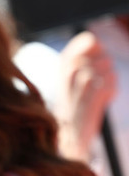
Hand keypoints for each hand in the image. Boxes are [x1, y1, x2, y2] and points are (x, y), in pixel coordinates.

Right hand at [55, 31, 116, 160]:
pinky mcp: (91, 97)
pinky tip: (105, 99)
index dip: (99, 50)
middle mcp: (69, 71)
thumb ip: (82, 59)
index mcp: (63, 63)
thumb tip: (94, 41)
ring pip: (107, 69)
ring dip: (109, 80)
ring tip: (101, 92)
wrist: (68, 134)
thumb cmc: (73, 106)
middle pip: (101, 56)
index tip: (97, 62)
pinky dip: (112, 90)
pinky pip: (111, 83)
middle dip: (106, 67)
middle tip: (99, 82)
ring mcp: (80, 83)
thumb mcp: (70, 79)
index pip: (88, 41)